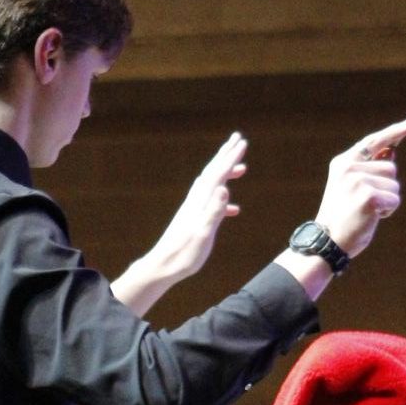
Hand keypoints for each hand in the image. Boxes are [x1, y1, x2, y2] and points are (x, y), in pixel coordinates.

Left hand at [111, 133, 248, 313]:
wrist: (163, 266)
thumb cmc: (184, 254)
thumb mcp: (203, 234)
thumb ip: (214, 211)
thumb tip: (224, 188)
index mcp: (200, 202)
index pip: (218, 174)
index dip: (230, 158)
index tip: (242, 143)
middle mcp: (195, 200)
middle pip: (212, 171)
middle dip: (225, 155)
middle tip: (237, 139)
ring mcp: (193, 208)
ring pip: (211, 183)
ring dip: (225, 173)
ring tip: (240, 168)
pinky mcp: (192, 218)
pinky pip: (210, 201)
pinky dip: (222, 199)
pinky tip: (232, 209)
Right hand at [314, 119, 405, 256]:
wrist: (327, 241)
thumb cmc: (342, 216)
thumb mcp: (351, 187)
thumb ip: (370, 170)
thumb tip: (392, 153)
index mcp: (343, 163)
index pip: (372, 142)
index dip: (393, 132)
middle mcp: (349, 168)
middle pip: (391, 168)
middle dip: (387, 187)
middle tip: (365, 203)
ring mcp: (359, 181)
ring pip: (394, 185)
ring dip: (388, 200)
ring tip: (366, 211)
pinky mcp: (369, 196)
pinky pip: (395, 200)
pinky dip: (388, 211)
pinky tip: (371, 217)